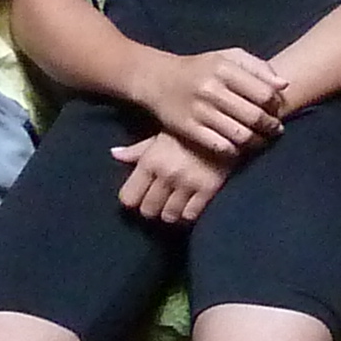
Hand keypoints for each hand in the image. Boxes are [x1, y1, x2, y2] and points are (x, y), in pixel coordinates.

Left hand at [112, 128, 227, 223]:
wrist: (227, 124)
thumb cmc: (189, 130)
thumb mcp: (160, 135)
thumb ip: (137, 150)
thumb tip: (114, 154)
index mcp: (150, 160)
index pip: (128, 198)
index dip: (133, 199)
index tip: (140, 195)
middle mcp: (166, 174)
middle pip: (148, 211)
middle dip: (152, 208)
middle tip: (159, 201)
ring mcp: (187, 183)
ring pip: (168, 216)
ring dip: (170, 212)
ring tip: (175, 204)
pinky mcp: (208, 189)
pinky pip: (190, 215)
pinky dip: (188, 213)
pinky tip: (190, 204)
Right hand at [137, 44, 287, 157]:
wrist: (157, 79)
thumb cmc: (200, 68)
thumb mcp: (227, 57)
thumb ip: (257, 67)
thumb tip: (284, 85)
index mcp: (224, 68)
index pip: (264, 92)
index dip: (276, 104)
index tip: (277, 109)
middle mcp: (212, 89)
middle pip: (255, 116)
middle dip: (271, 126)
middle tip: (276, 129)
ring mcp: (199, 111)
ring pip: (241, 135)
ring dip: (257, 141)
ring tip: (261, 139)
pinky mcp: (188, 129)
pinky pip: (221, 146)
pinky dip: (235, 150)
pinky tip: (239, 146)